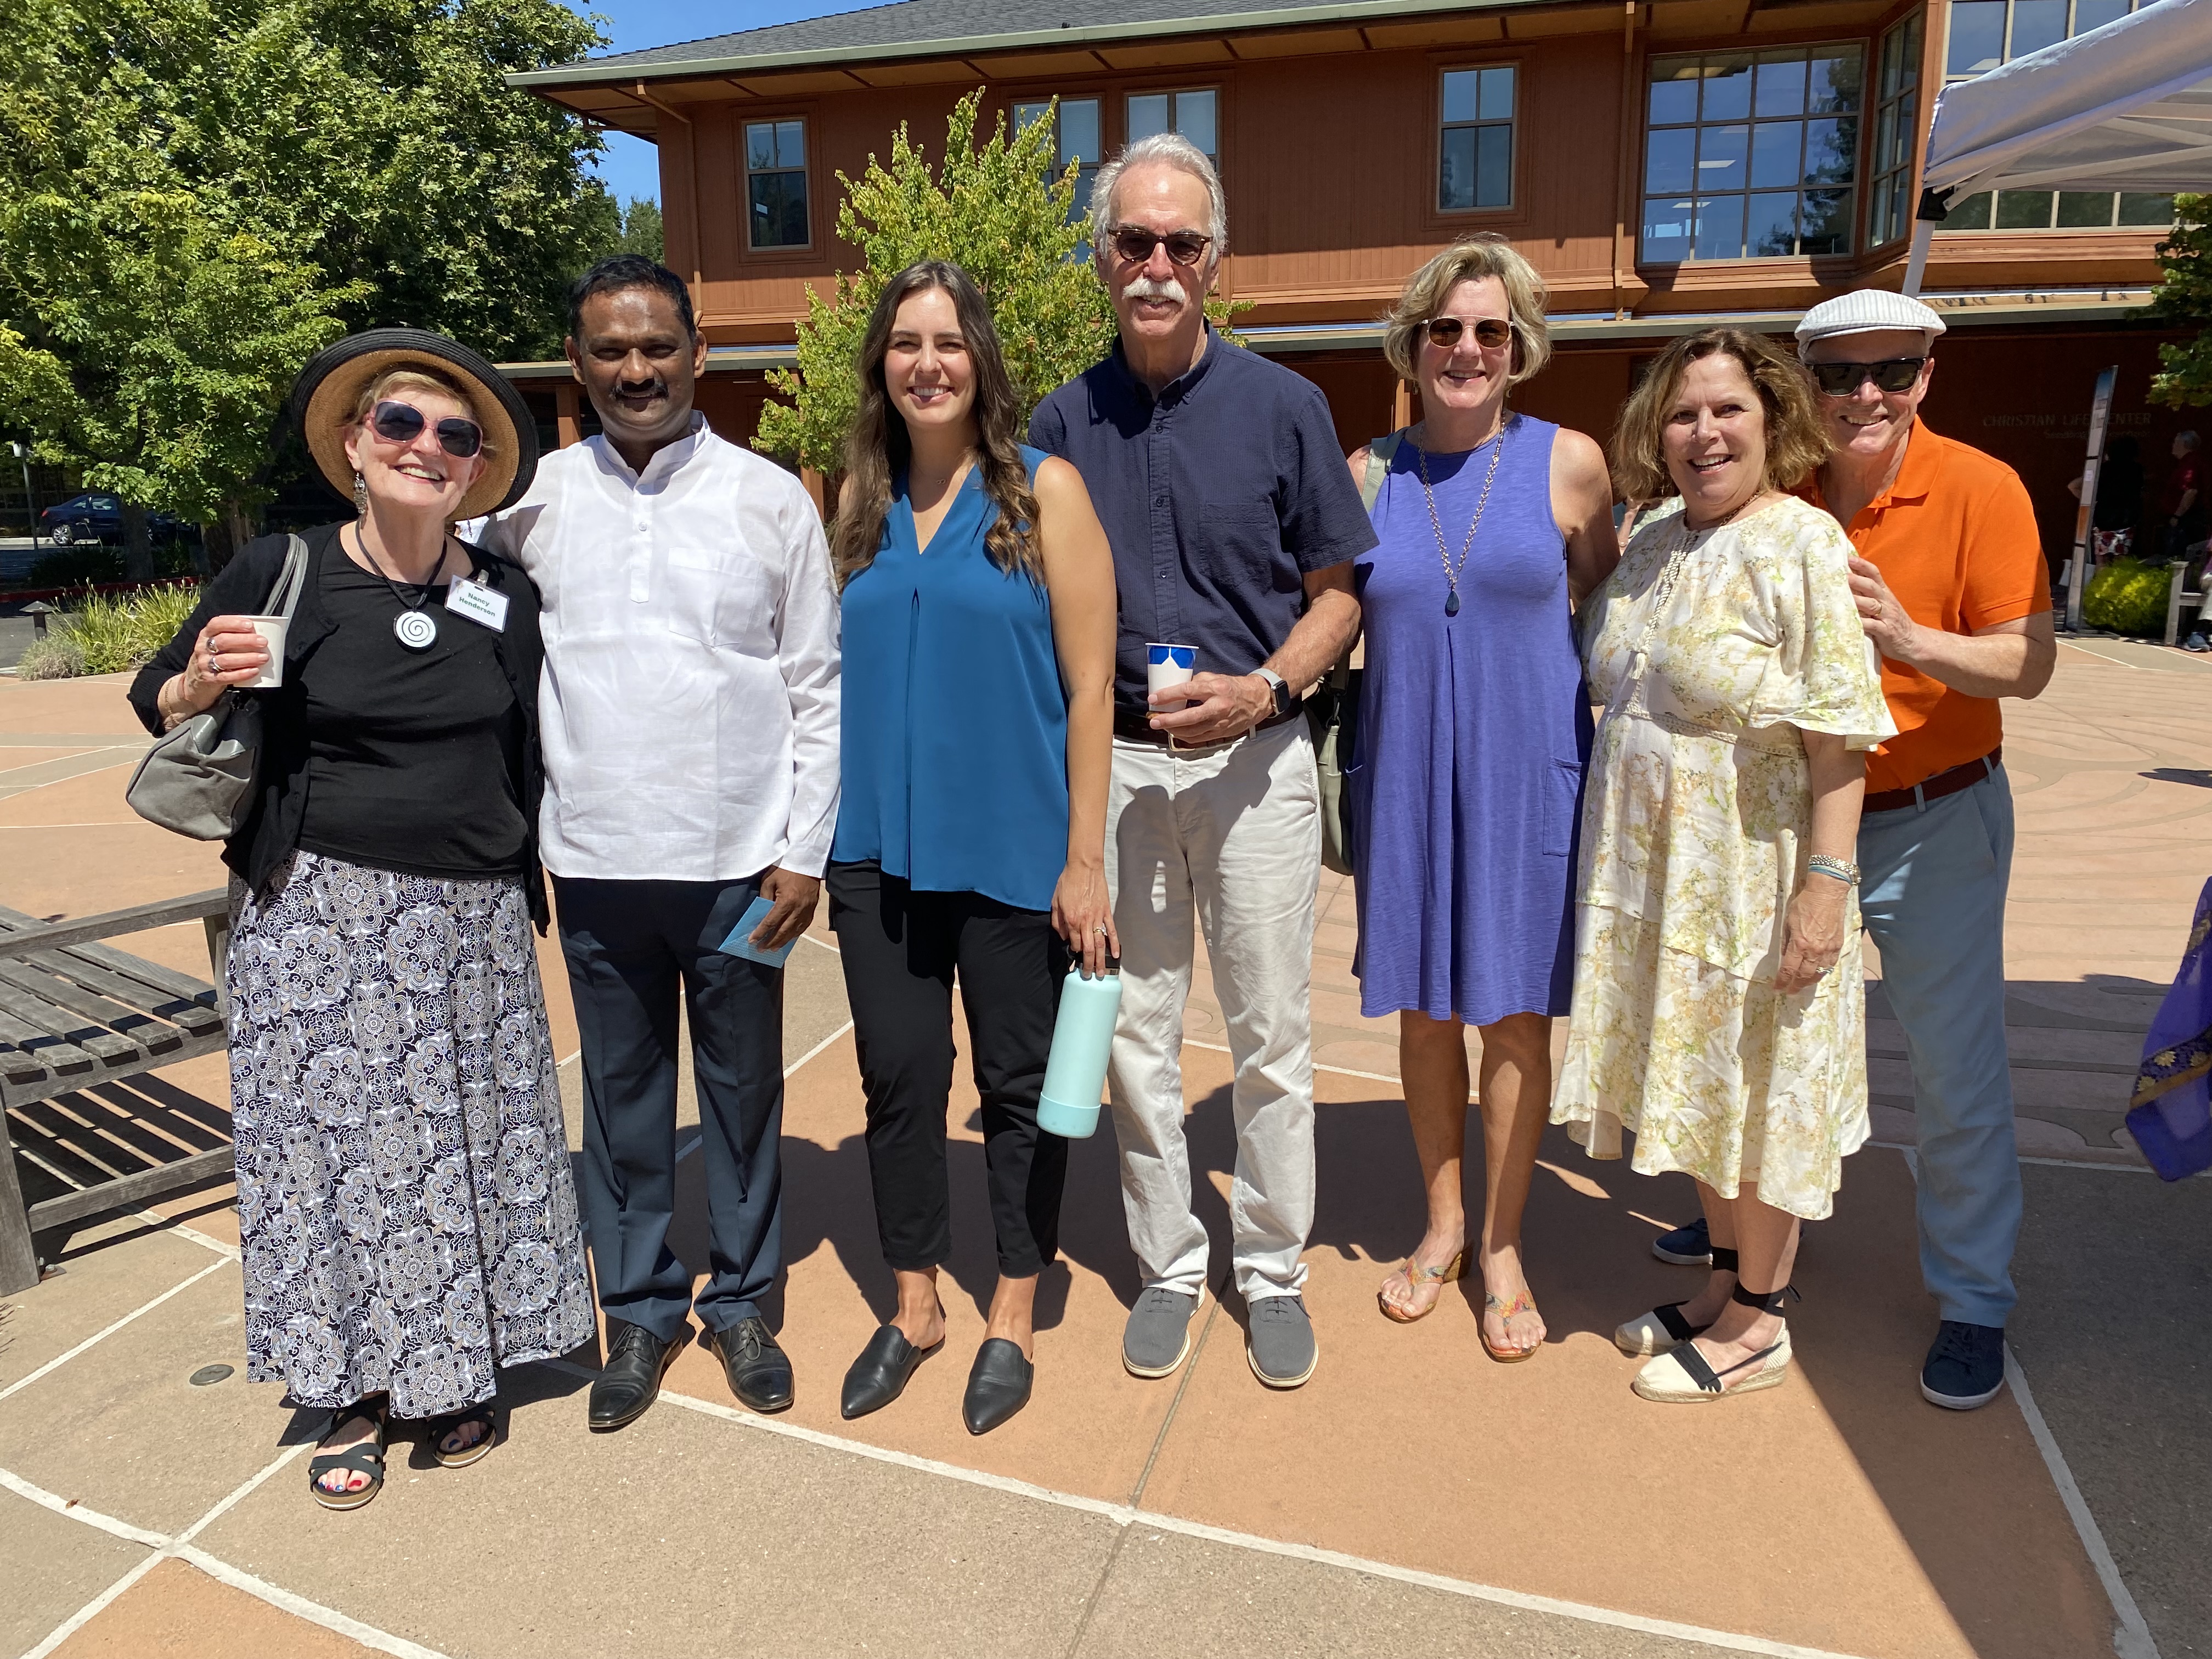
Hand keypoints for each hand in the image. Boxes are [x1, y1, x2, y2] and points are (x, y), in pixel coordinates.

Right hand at [168, 615, 272, 719]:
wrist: (194, 681)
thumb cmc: (214, 657)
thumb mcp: (217, 644)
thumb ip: (233, 637)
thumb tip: (260, 632)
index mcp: (206, 635)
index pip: (216, 624)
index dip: (233, 623)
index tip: (250, 625)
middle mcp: (202, 647)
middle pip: (223, 641)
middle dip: (245, 640)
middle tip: (263, 642)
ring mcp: (204, 664)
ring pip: (226, 659)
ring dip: (247, 658)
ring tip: (263, 657)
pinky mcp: (209, 679)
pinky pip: (226, 676)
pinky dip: (242, 673)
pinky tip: (254, 671)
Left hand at [748, 867, 820, 951]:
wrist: (807, 860)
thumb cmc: (786, 868)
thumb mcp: (769, 880)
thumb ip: (765, 897)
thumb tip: (762, 913)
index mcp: (786, 900)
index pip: (771, 922)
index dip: (760, 932)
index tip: (752, 941)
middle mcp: (798, 908)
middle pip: (783, 931)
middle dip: (770, 942)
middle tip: (761, 949)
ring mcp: (807, 910)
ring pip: (794, 931)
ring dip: (783, 941)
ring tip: (773, 948)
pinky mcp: (812, 909)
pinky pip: (803, 926)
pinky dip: (795, 934)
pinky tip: (788, 938)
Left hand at [1052, 859, 1116, 977]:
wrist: (1084, 866)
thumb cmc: (1068, 882)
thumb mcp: (1055, 902)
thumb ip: (1057, 922)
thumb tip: (1063, 937)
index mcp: (1071, 920)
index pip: (1073, 944)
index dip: (1073, 955)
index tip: (1074, 963)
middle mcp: (1085, 922)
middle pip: (1088, 949)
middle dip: (1088, 965)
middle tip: (1089, 976)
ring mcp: (1097, 917)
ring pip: (1100, 944)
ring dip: (1101, 960)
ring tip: (1102, 972)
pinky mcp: (1106, 912)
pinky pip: (1111, 931)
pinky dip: (1114, 944)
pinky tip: (1115, 955)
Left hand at [1149, 671, 1273, 745]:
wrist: (1257, 700)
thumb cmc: (1233, 687)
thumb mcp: (1215, 677)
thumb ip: (1196, 682)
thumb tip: (1176, 688)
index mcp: (1216, 689)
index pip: (1188, 691)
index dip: (1168, 695)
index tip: (1154, 698)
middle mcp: (1218, 707)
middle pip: (1189, 717)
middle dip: (1168, 720)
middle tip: (1154, 720)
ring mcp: (1220, 723)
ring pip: (1192, 731)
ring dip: (1174, 730)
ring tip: (1162, 725)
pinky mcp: (1222, 733)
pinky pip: (1199, 738)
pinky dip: (1185, 736)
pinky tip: (1177, 731)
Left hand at [1775, 878, 1848, 993]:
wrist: (1827, 894)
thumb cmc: (1804, 904)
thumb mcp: (1788, 922)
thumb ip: (1787, 942)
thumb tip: (1785, 958)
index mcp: (1799, 944)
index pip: (1789, 970)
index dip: (1782, 982)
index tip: (1777, 989)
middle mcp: (1815, 951)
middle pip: (1804, 976)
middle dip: (1795, 987)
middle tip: (1789, 992)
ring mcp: (1828, 949)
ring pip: (1819, 973)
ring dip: (1809, 982)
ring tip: (1802, 986)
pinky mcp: (1838, 946)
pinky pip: (1830, 965)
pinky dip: (1823, 972)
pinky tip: (1817, 974)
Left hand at [1846, 557, 1922, 666]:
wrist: (1913, 640)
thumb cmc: (1891, 620)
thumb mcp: (1882, 603)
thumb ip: (1867, 594)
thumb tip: (1846, 580)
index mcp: (1884, 593)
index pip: (1875, 574)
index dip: (1862, 565)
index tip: (1848, 558)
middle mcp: (1886, 602)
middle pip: (1872, 587)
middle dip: (1857, 580)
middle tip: (1842, 575)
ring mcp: (1887, 616)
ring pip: (1871, 605)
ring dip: (1857, 600)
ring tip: (1841, 596)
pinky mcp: (1886, 631)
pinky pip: (1872, 626)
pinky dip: (1861, 623)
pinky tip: (1850, 621)